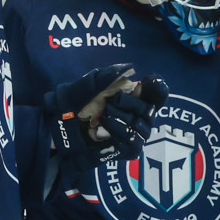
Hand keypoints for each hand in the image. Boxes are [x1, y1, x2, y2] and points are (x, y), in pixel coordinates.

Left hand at [46, 64, 168, 163]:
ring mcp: (134, 135)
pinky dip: (121, 132)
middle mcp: (138, 116)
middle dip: (133, 103)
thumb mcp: (89, 84)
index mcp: (134, 97)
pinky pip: (134, 143)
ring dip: (125, 118)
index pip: (158, 94)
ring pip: (144, 127)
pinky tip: (107, 125)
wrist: (61, 126)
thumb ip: (108, 75)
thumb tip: (129, 69)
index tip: (149, 82)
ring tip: (106, 113)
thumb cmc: (77, 103)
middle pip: (151, 110)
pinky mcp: (127, 151)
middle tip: (113, 100)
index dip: (158, 88)